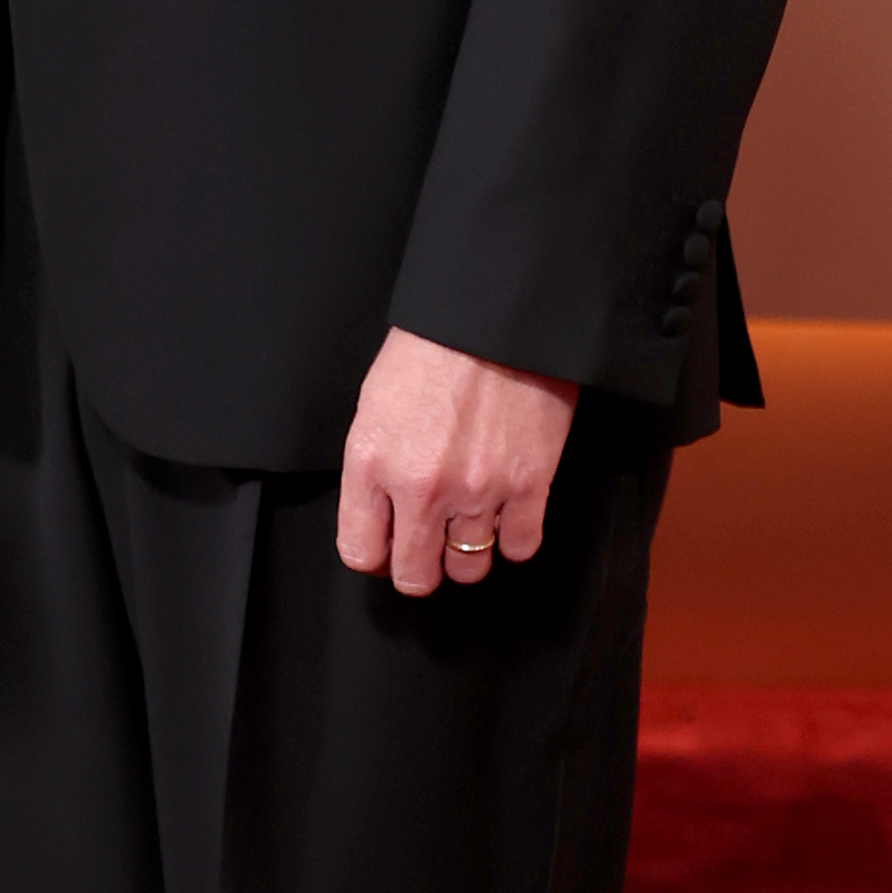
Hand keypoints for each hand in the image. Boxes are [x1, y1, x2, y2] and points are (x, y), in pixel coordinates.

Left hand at [336, 334, 576, 595]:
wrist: (495, 317)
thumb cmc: (431, 350)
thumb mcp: (375, 406)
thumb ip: (373, 469)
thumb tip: (382, 519)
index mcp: (371, 463)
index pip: (362, 552)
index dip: (376, 557)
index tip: (388, 547)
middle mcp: (421, 488)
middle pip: (416, 575)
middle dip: (419, 567)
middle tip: (428, 545)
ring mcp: (477, 491)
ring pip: (469, 570)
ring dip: (467, 553)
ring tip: (469, 522)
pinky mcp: (529, 486)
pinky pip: (519, 548)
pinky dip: (513, 538)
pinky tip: (506, 513)